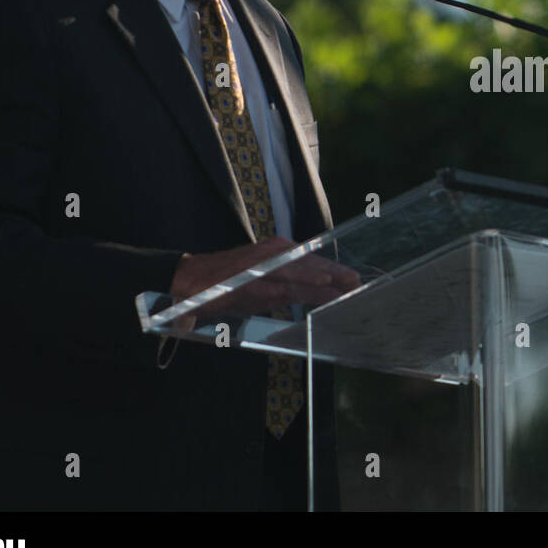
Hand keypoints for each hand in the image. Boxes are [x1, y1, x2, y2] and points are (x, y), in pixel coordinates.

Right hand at [168, 236, 361, 317]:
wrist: (191, 280)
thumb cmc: (233, 283)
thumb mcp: (268, 284)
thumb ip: (294, 288)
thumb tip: (324, 294)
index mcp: (279, 253)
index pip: (313, 262)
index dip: (334, 271)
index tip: (355, 280)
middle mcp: (270, 255)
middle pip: (306, 265)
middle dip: (331, 274)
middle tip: (354, 283)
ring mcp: (255, 267)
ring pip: (288, 273)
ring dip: (309, 279)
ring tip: (331, 285)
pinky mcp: (239, 280)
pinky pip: (260, 286)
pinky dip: (275, 289)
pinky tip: (288, 294)